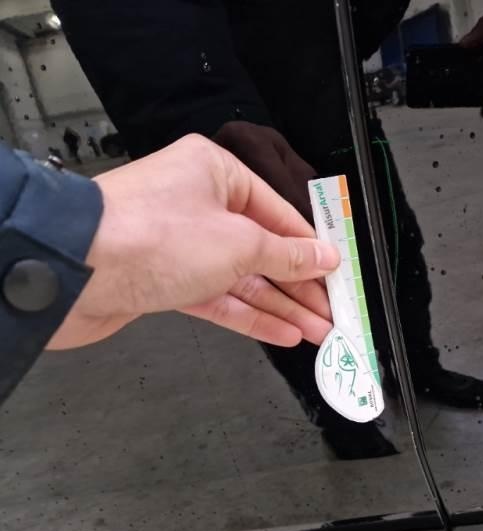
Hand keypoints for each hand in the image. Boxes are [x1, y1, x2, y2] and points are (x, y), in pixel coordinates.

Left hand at [48, 135, 339, 349]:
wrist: (71, 270)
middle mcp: (199, 205)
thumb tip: (324, 257)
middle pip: (263, 248)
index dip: (312, 247)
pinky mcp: (165, 281)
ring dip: (282, 306)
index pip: (279, 212)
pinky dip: (250, 315)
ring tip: (319, 332)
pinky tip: (282, 332)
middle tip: (333, 312)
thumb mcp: (239, 243)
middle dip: (300, 285)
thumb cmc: (152, 235)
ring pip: (243, 278)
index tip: (338, 273)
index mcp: (216, 173)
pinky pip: (218, 298)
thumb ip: (286, 255)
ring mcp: (181, 246)